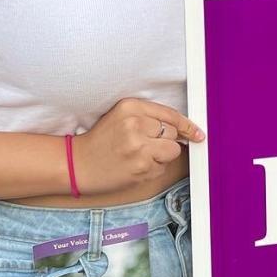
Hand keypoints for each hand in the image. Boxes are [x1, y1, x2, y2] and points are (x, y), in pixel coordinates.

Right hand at [73, 98, 204, 195]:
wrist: (78, 164)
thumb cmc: (101, 141)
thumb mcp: (121, 118)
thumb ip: (149, 117)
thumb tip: (183, 128)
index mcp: (131, 107)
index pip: (170, 114)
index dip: (187, 125)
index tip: (197, 132)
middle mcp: (135, 124)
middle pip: (173, 132)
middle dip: (167, 141)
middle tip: (148, 146)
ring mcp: (139, 147)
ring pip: (172, 150)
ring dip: (162, 156)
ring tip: (141, 156)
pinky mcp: (141, 167)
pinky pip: (161, 167)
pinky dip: (153, 169)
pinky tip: (135, 166)